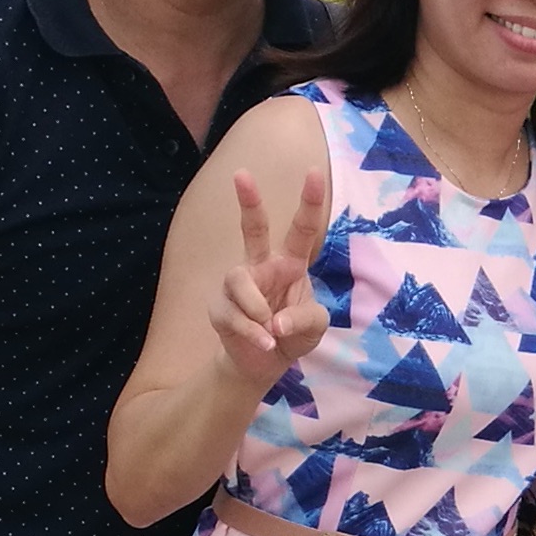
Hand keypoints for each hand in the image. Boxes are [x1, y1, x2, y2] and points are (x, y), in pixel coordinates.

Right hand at [209, 165, 329, 388]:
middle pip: (253, 228)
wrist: (265, 362)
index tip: (313, 172)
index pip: (302, 229)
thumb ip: (305, 319)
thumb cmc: (293, 334)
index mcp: (290, 263)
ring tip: (271, 330)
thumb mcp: (314, 326)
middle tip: (242, 173)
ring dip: (256, 307)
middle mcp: (262, 266)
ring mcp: (238, 286)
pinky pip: (233, 314)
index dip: (309, 202)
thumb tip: (276, 322)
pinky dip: (252, 332)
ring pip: (238, 279)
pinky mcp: (220, 308)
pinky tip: (265, 343)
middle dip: (249, 201)